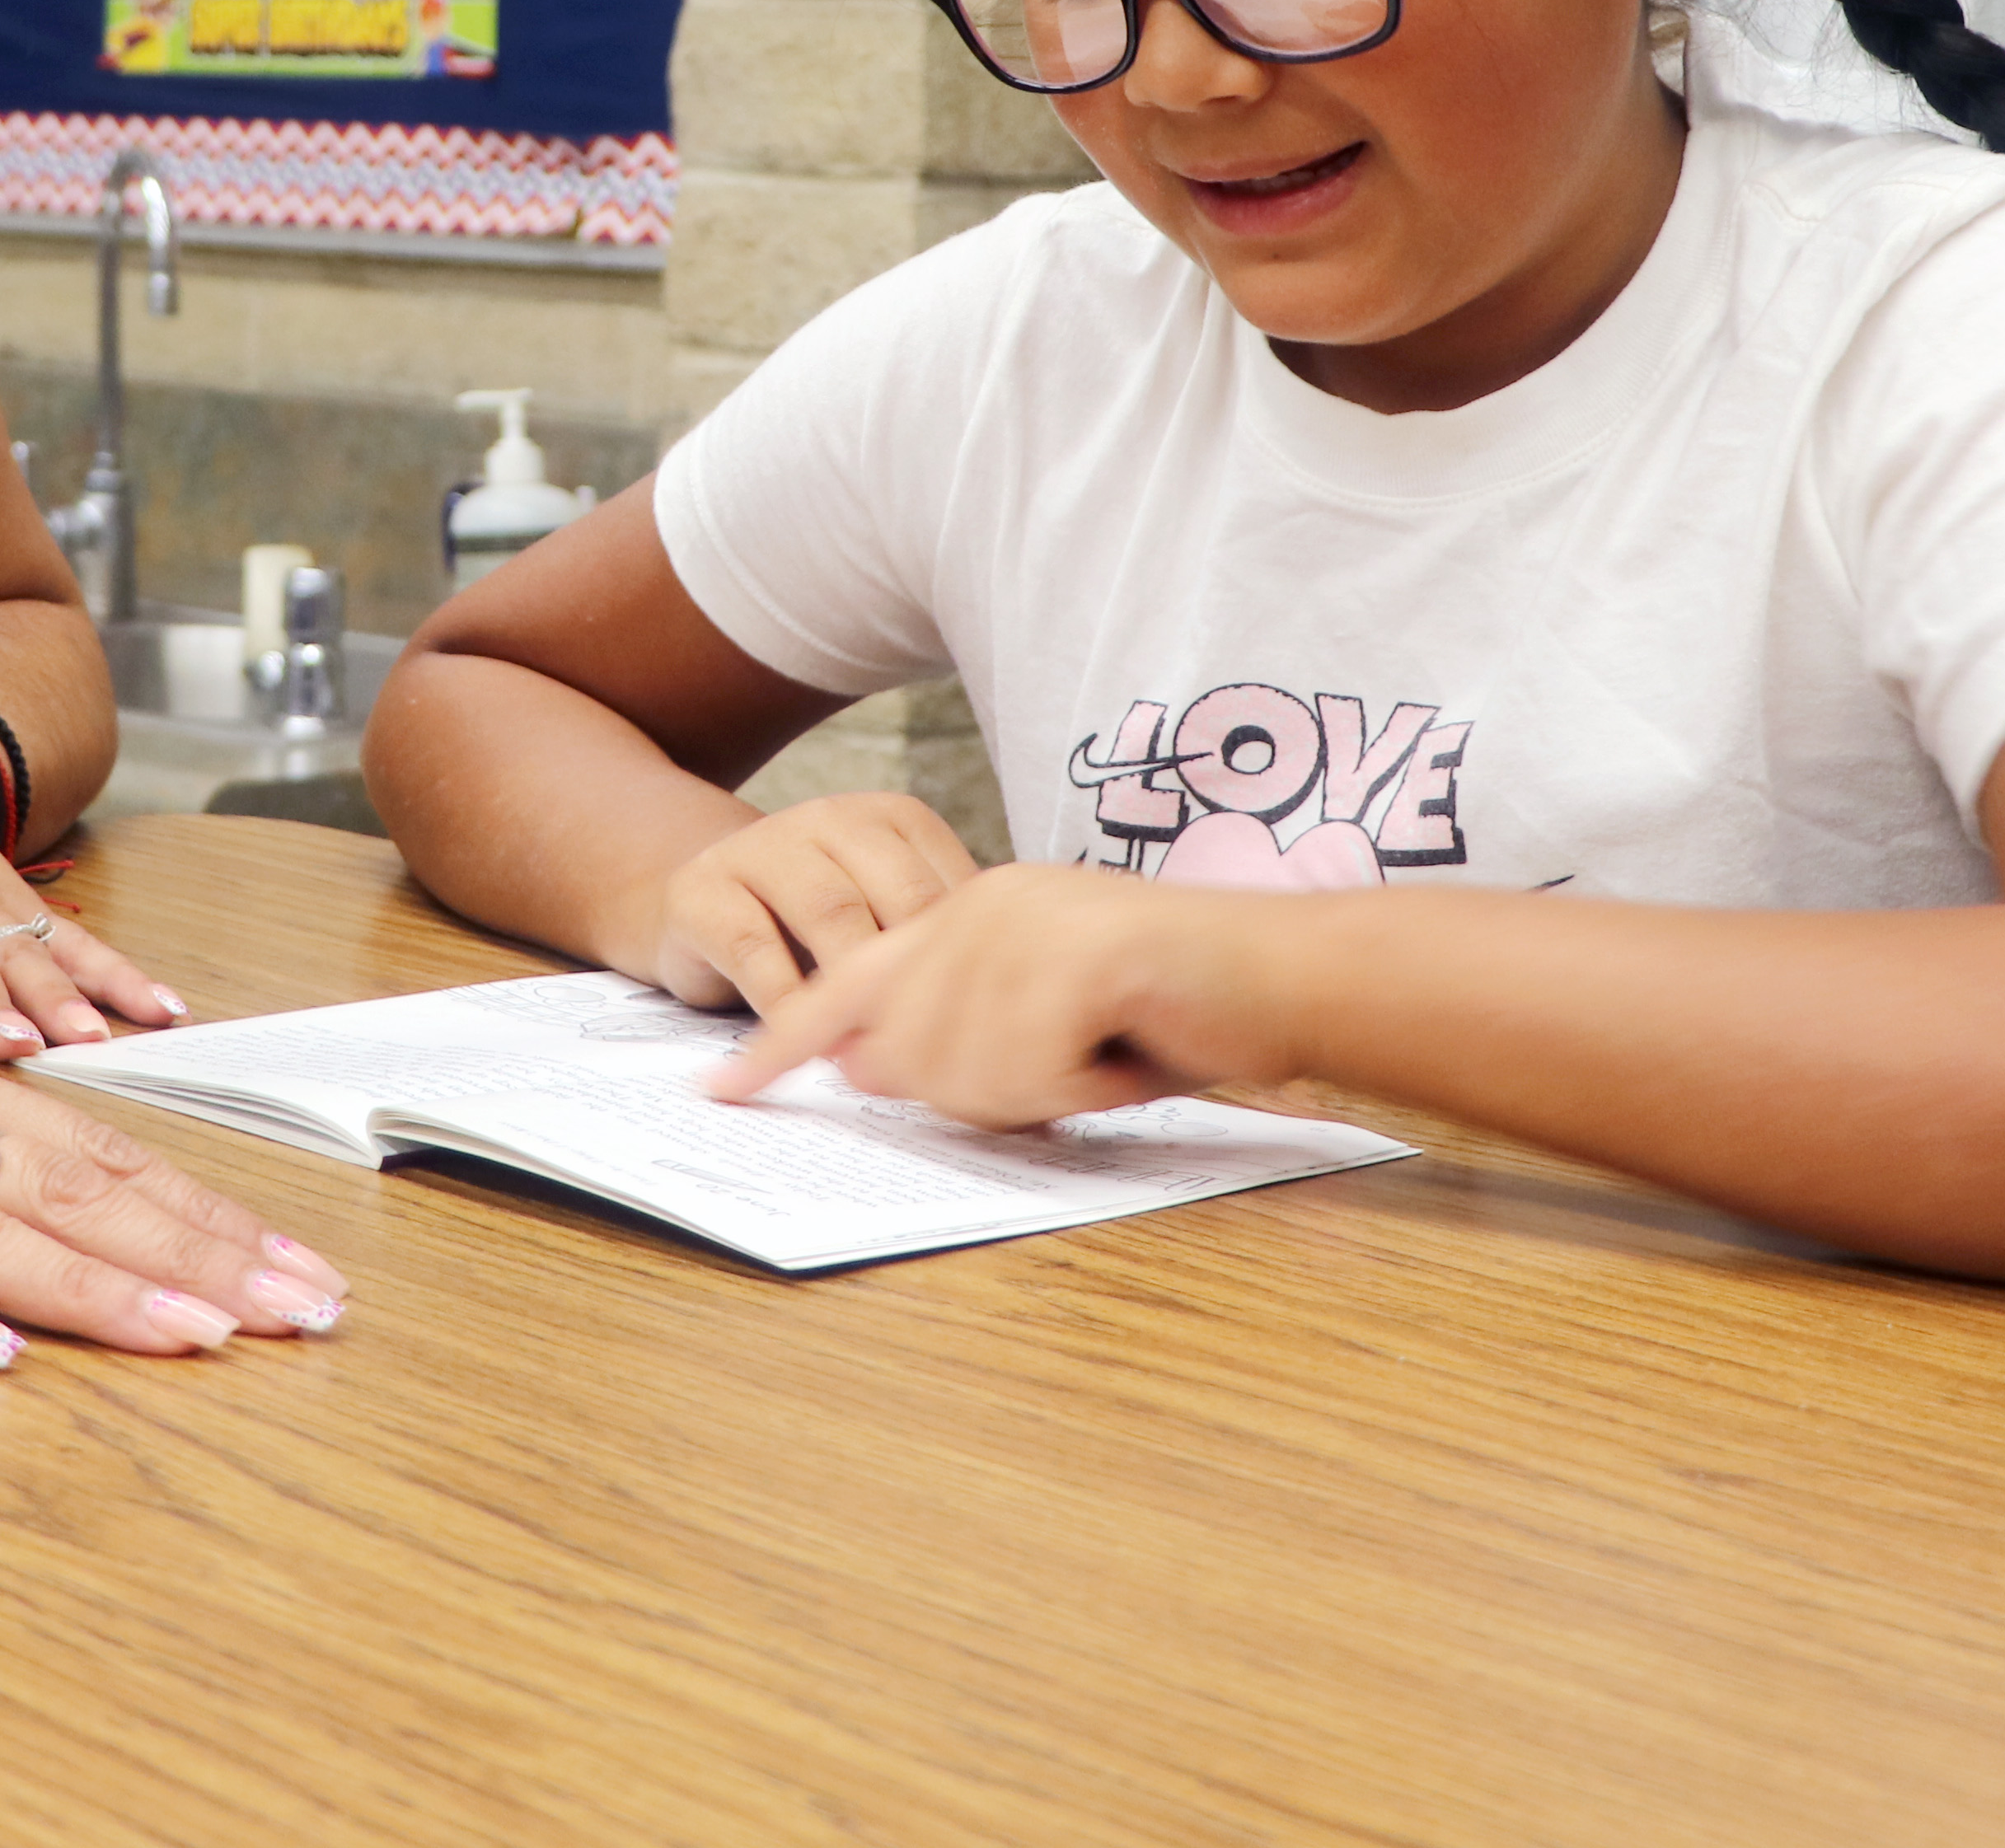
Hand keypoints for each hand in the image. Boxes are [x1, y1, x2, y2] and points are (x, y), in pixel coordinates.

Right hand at [606, 789, 981, 1013]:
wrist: (698, 904)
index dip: (973, 960)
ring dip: (859, 992)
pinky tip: (808, 1043)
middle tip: (940, 1048)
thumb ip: (931, 949)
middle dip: (922, 979)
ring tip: (877, 1054)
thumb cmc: (812, 928)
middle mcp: (830, 819)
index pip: (950, 885)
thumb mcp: (881, 921)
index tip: (988, 1021)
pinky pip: (756, 951)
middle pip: (897, 896)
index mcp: (892, 820)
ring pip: (831, 914)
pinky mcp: (702, 889)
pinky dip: (788, 1004)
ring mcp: (764, 846)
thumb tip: (1008, 1019)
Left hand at [706, 864, 1324, 1125]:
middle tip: (1075, 1069)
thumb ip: (955, 1037)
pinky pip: (1034, 1074)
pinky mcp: (1069, 959)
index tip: (721, 1089)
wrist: (1283, 975)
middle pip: (908, 1059)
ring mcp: (1022, 926)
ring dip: (1045, 1092)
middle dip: (988, 1095)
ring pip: (967, 1075)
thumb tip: (865, 1067)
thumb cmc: (1175, 1007)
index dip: (782, 1043)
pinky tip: (1125, 1052)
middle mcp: (979, 908)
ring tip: (1106, 1054)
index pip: (846, 986)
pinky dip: (1083, 1087)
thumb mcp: (1047, 1026)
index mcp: (967, 914)